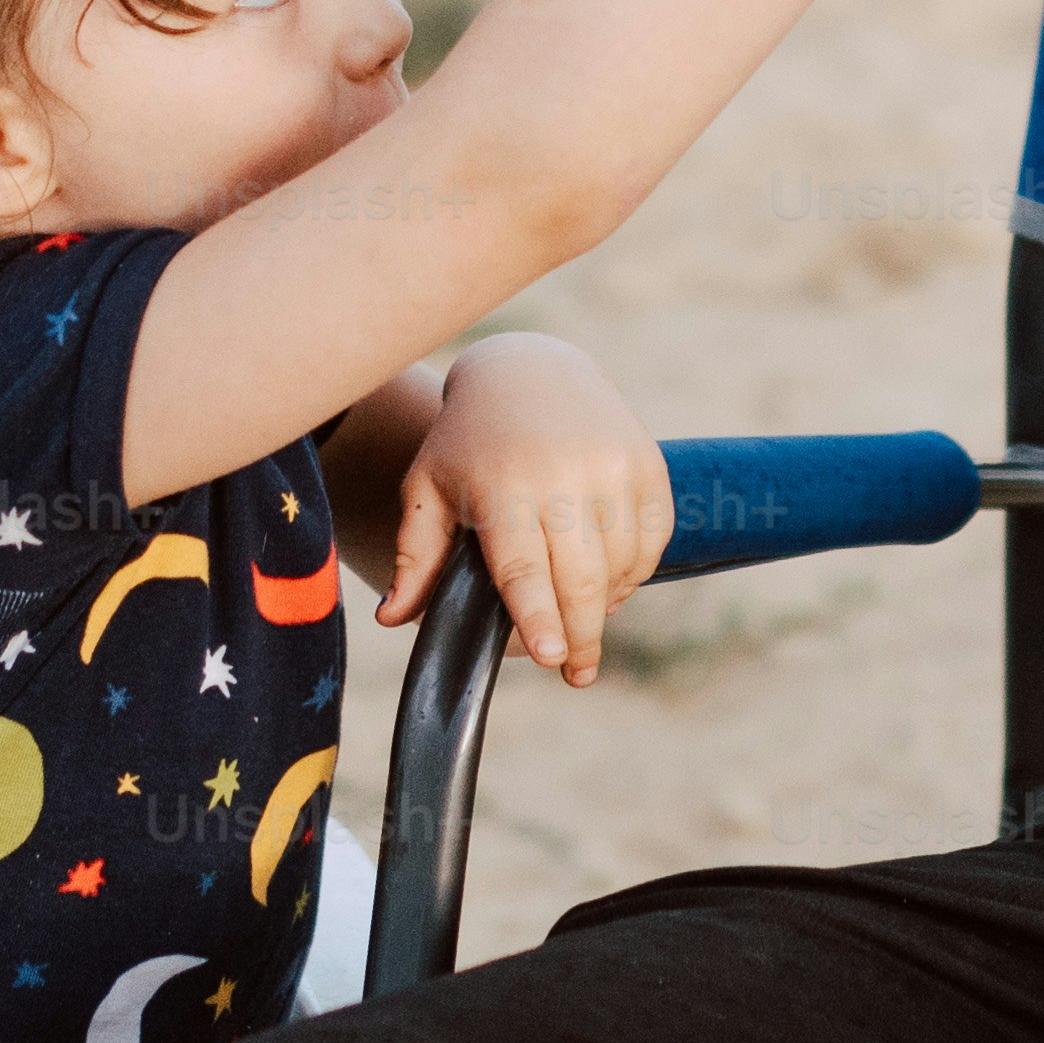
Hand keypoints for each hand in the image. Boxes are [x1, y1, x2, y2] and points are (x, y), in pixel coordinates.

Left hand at [377, 330, 672, 681]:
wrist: (531, 369)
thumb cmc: (468, 441)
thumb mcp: (429, 488)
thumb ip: (414, 557)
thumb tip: (392, 619)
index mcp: (505, 483)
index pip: (525, 568)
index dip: (539, 618)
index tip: (550, 658)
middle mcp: (566, 472)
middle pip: (580, 577)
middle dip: (580, 635)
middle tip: (575, 673)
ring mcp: (614, 465)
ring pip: (621, 565)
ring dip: (605, 606)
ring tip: (583, 624)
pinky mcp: (648, 464)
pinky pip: (652, 540)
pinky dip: (634, 573)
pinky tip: (609, 586)